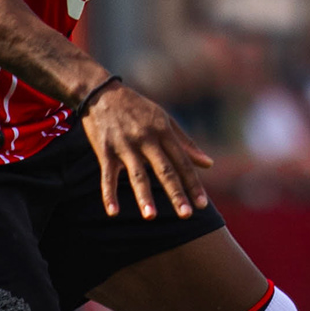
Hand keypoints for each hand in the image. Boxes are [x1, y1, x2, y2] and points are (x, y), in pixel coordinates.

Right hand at [83, 79, 212, 221]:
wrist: (101, 92)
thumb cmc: (137, 109)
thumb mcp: (164, 120)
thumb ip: (186, 144)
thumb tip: (209, 164)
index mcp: (163, 131)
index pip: (182, 162)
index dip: (193, 184)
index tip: (202, 205)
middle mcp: (146, 138)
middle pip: (164, 170)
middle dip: (176, 193)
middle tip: (186, 215)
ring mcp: (125, 145)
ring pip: (137, 174)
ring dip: (144, 196)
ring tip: (151, 218)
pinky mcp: (105, 150)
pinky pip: (107, 176)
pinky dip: (109, 194)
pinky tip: (113, 212)